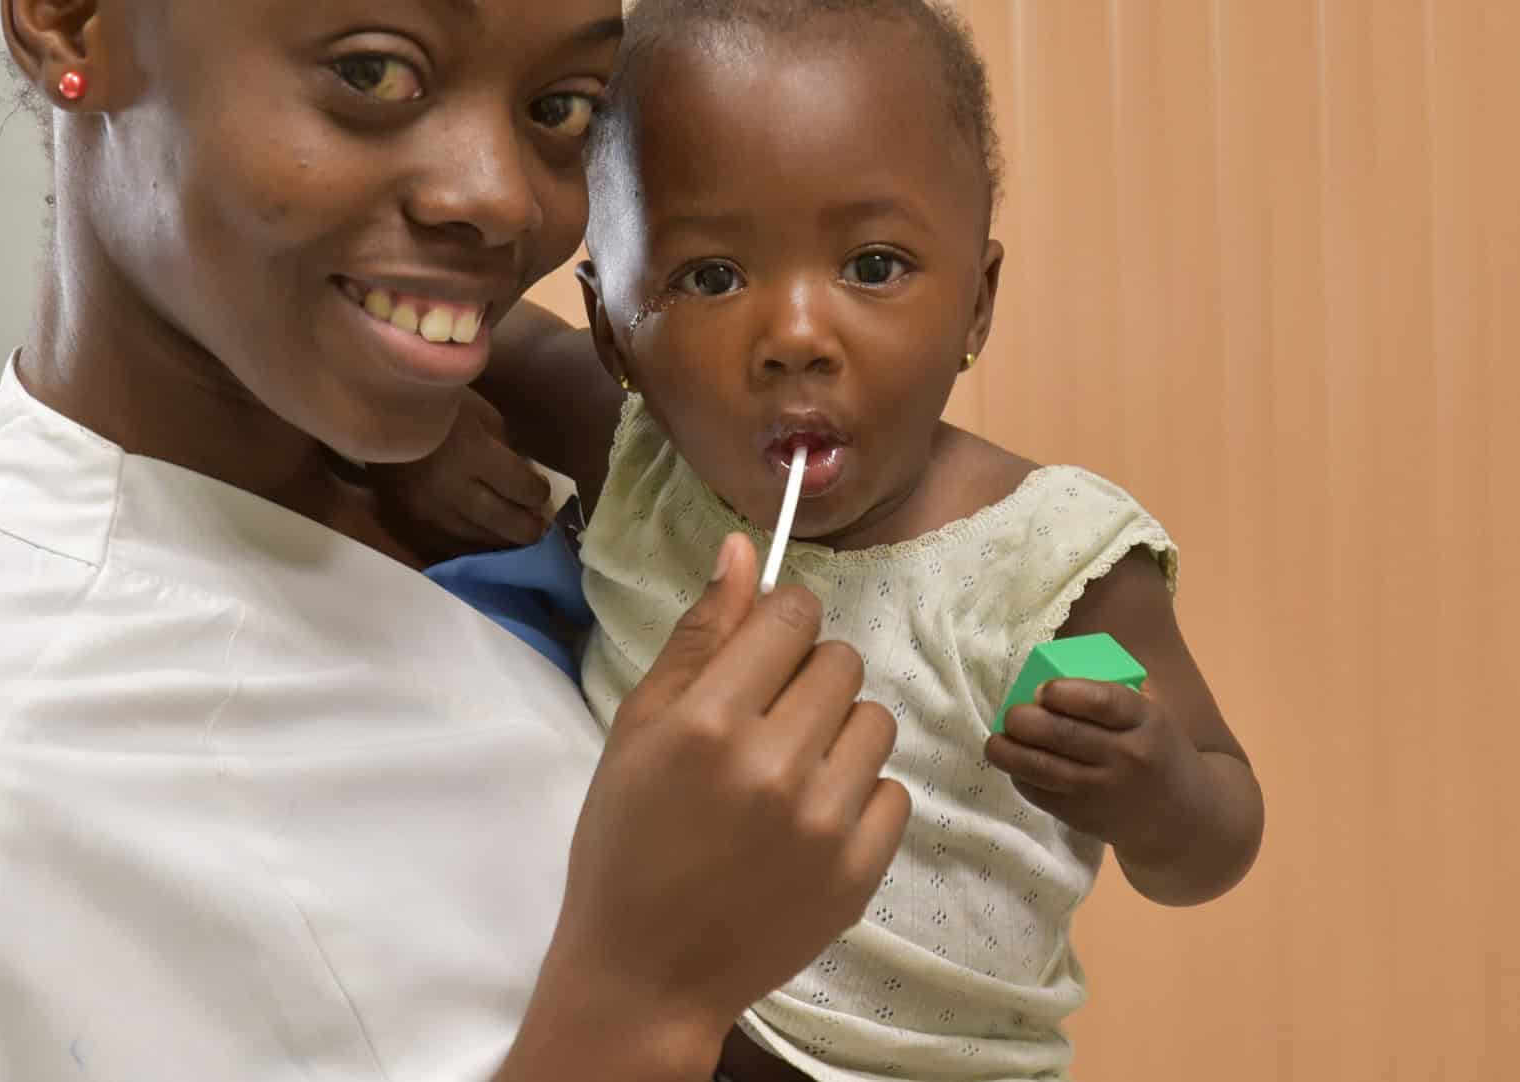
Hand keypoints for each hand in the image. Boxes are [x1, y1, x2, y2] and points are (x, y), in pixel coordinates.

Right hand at [359, 389, 553, 561]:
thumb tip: (526, 482)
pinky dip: (470, 549)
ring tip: (514, 537)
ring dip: (503, 542)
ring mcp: (428, 514)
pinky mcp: (408, 527)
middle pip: (507, 524)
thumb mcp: (481, 414)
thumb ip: (506, 449)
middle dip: (530, 526)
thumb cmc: (434, 407)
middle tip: (537, 525)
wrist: (372, 415)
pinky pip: (448, 552)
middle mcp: (452, 490)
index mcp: (473, 454)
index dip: (538, 491)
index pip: (523, 488)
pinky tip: (480, 543)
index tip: (538, 488)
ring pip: (480, 544)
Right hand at [503, 535, 909, 1078]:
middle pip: (840, 660)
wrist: (646, 971)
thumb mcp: (639, 729)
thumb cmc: (626, 840)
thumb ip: (699, 637)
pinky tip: (811, 821)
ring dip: (839, 733)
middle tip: (766, 724)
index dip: (780, 623)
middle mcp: (775, 764)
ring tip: (792, 772)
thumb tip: (744, 548)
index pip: (791, 615)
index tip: (763, 653)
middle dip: (806, 677)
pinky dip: (859, 797)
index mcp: (709, 721)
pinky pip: (893, 790)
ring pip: (874, 720)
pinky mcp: (860, 871)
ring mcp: (825, 822)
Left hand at [984, 678, 1204, 849]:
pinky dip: (1022, 779)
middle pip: (1064, 735)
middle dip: (1026, 721)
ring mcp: (1104, 791)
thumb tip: (1052, 669)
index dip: (1066, 693)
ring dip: (1010, 753)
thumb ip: (1113, 696)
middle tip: (1011, 714)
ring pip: (1046, 769)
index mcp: (1146, 720)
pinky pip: (1043, 795)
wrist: (1183, 817)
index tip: (1043, 689)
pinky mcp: (1086, 818)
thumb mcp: (1152, 716)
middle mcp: (1126, 756)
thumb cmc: (1158, 751)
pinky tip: (1015, 766)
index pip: (1103, 702)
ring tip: (996, 742)